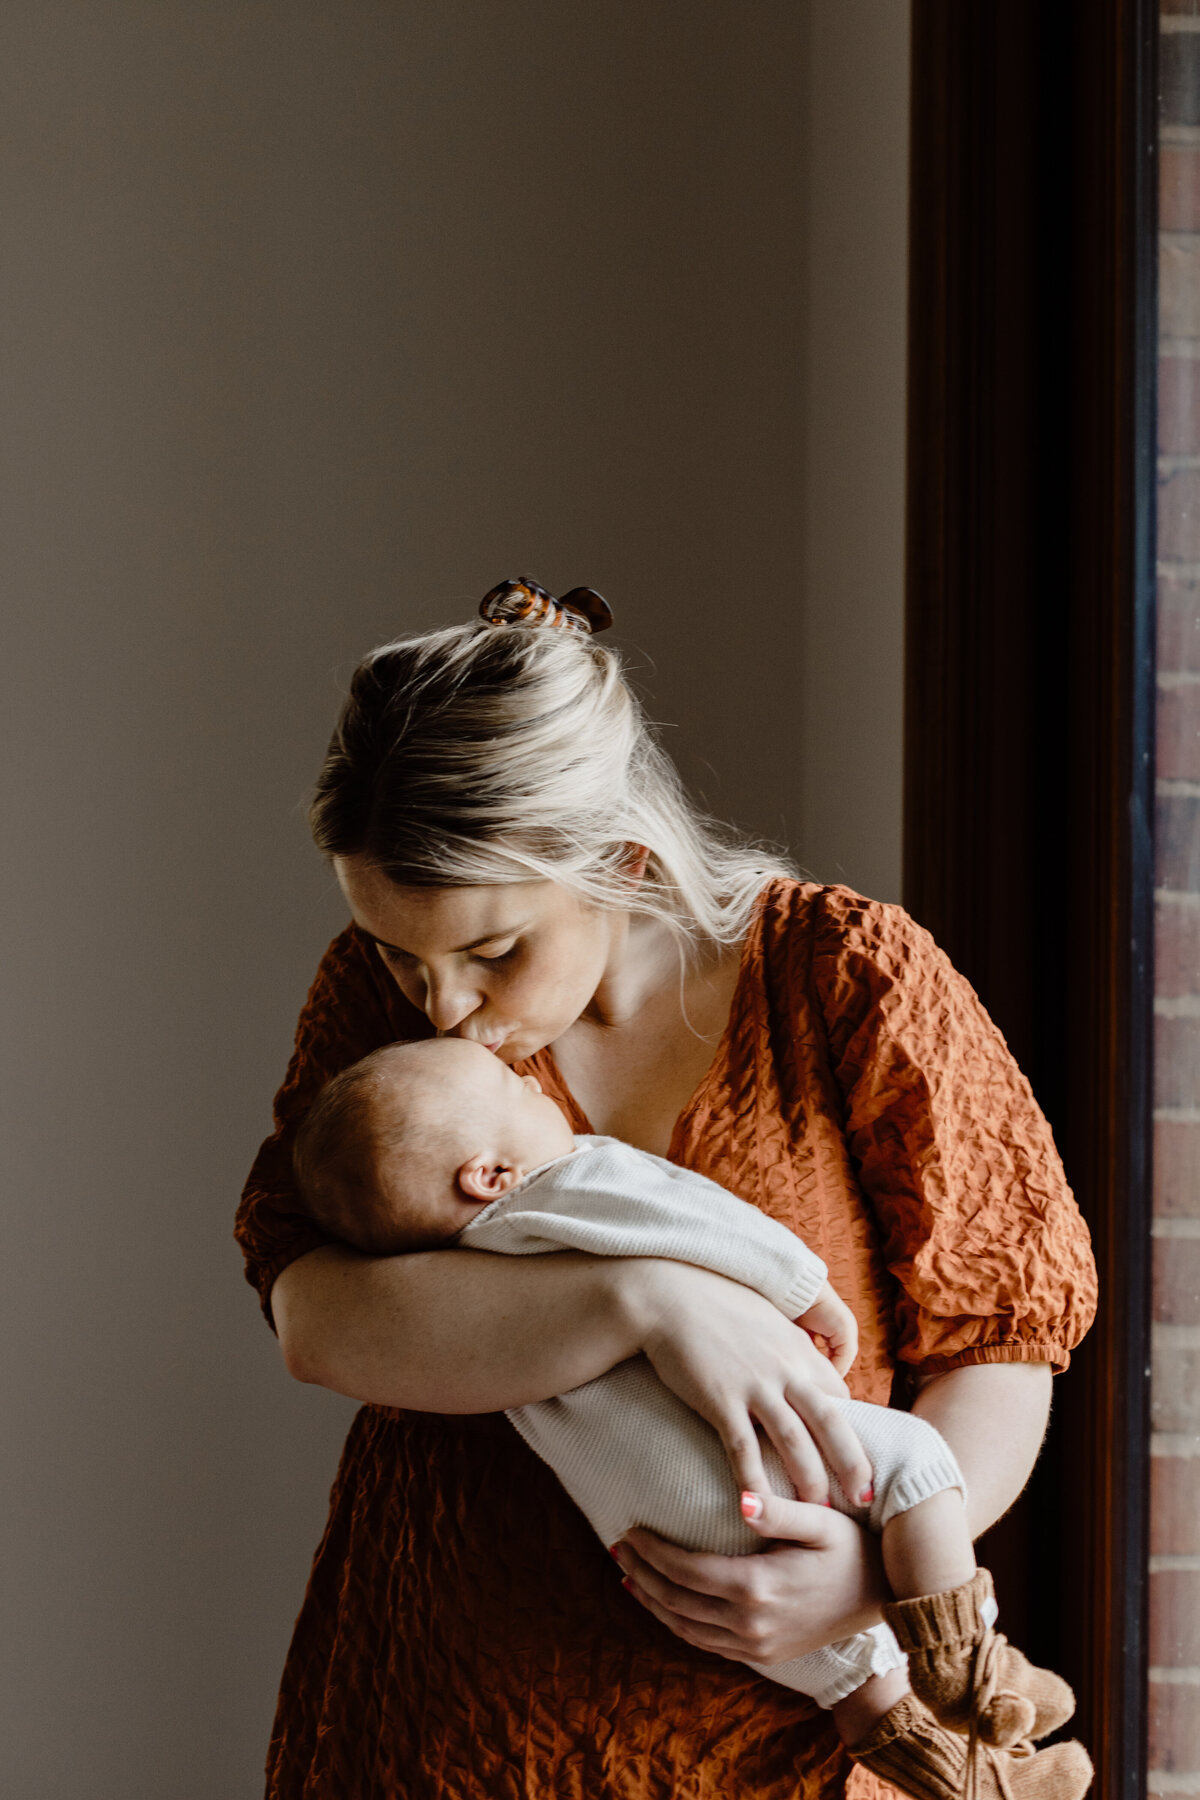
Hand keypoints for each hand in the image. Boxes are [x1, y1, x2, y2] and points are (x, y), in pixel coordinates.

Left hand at [611, 1492, 884, 1663]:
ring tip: (627, 1574)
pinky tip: (663, 1603)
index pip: (687, 1570)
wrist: (883, 1600)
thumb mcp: (821, 1521)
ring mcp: (755, 1645)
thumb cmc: (852, 1549)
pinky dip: (677, 1624)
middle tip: (617, 1546)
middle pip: (677, 1601)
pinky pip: (706, 1642)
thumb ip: (779, 1511)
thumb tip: (741, 1500)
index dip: (653, 1551)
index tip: (630, 1528)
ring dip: (652, 1601)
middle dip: (642, 1573)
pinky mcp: (762, 1654)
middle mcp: (750, 1623)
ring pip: (685, 1628)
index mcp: (758, 1587)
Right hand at [632, 1261, 871, 1504]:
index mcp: (798, 1349)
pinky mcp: (720, 1398)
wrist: (670, 1294)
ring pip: (794, 1441)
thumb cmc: (714, 1303)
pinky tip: (756, 1507)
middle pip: (831, 1422)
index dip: (851, 1429)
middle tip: (863, 1500)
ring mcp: (754, 1384)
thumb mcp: (765, 1318)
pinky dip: (753, 1480)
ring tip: (817, 1511)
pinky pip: (742, 1448)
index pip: (839, 1395)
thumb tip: (799, 1365)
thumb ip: (786, 1345)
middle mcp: (785, 1368)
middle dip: (852, 1464)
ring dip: (809, 1480)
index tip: (856, 1457)